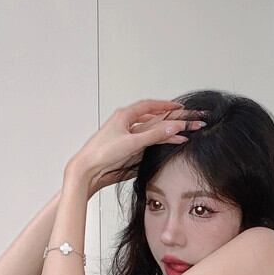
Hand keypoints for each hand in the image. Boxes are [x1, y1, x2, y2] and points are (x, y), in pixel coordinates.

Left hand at [66, 99, 207, 188]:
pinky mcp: (127, 146)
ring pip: (151, 129)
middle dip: (170, 118)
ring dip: (166, 131)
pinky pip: (147, 139)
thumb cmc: (102, 153)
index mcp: (124, 116)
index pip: (149, 105)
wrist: (88, 169)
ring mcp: (126, 135)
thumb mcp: (132, 142)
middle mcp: (125, 123)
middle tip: (185, 119)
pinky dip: (159, 140)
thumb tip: (173, 126)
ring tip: (183, 133)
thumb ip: (154, 134)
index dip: (165, 105)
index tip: (179, 107)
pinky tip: (168, 142)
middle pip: (152, 117)